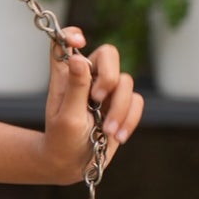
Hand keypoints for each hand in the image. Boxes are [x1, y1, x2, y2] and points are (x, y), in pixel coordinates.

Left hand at [41, 26, 142, 183]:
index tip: (80, 42)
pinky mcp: (121, 105)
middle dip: (109, 76)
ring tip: (107, 131)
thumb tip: (79, 58)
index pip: (65, 43)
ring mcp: (106, 90)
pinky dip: (130, 119)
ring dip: (119, 108)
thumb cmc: (61, 140)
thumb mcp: (66, 116)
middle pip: (109, 53)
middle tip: (97, 99)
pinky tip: (117, 137)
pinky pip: (137, 101)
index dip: (72, 34)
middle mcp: (87, 77)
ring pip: (126, 81)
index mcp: (66, 75)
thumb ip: (74, 87)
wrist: (71, 164)